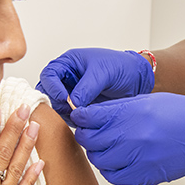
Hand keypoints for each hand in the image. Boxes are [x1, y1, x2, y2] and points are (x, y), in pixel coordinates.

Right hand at [37, 48, 154, 123]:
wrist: (137, 80)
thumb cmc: (121, 67)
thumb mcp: (104, 72)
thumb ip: (87, 87)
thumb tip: (74, 103)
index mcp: (69, 63)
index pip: (49, 74)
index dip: (53, 87)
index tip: (64, 98)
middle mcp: (67, 78)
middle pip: (47, 91)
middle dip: (55, 102)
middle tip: (68, 110)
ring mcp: (71, 93)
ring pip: (55, 105)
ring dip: (62, 112)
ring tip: (77, 116)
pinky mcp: (78, 107)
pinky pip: (67, 115)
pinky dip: (70, 119)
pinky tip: (81, 121)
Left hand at [70, 93, 184, 184]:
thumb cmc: (180, 114)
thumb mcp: (147, 101)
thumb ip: (118, 109)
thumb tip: (92, 115)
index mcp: (132, 112)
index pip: (89, 116)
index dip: (81, 117)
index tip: (82, 118)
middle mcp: (133, 135)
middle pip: (89, 139)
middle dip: (86, 135)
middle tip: (90, 133)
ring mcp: (138, 157)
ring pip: (98, 159)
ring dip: (97, 153)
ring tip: (105, 147)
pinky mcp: (145, 174)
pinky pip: (113, 176)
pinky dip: (110, 169)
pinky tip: (116, 161)